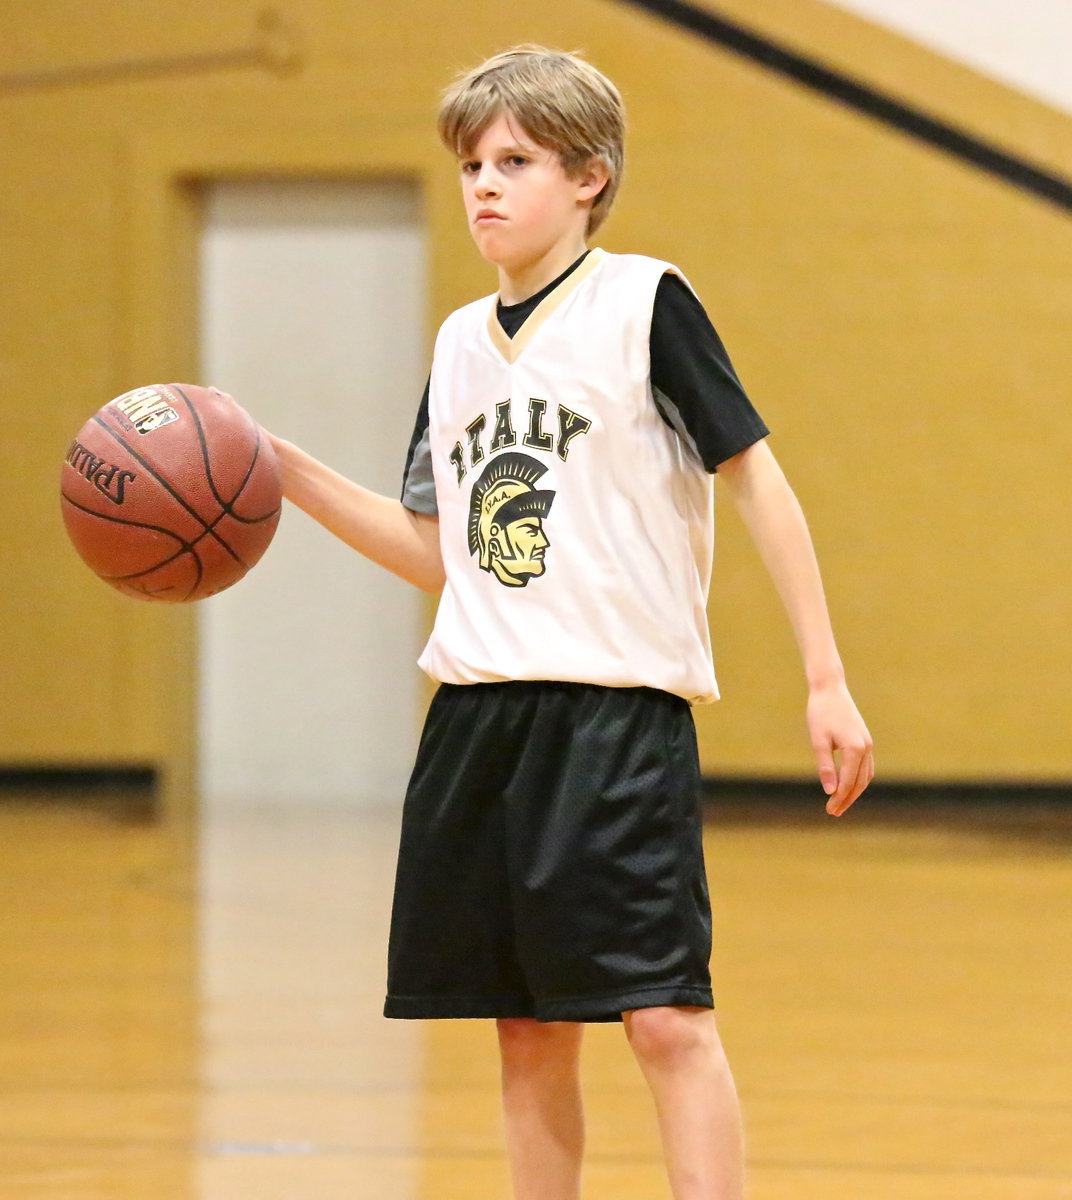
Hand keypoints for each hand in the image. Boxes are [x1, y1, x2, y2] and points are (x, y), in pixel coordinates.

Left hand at [806, 681, 873, 815]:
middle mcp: (866, 747)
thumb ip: (825, 766)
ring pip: (866, 776)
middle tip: (833, 812)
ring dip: (855, 791)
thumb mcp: (818, 740)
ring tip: (840, 803)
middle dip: (847, 799)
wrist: (830, 689)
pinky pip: (866, 766)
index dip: (839, 799)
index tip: (830, 811)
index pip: (849, 782)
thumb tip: (830, 790)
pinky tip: (848, 785)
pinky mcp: (865, 740)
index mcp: (855, 748)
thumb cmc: (820, 713)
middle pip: (860, 782)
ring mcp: (868, 744)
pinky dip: (859, 779)